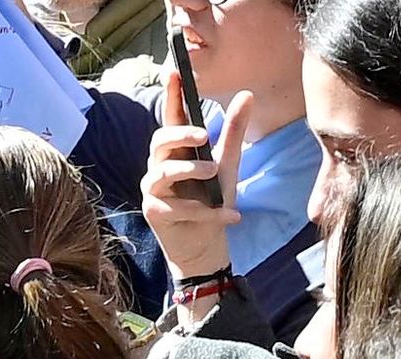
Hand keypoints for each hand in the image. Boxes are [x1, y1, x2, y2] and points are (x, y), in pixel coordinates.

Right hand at [142, 73, 248, 285]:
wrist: (207, 245)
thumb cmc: (212, 201)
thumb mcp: (228, 164)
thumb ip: (233, 131)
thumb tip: (247, 94)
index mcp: (176, 150)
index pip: (171, 117)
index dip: (172, 95)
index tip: (174, 71)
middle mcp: (159, 166)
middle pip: (159, 140)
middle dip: (180, 135)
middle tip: (204, 135)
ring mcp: (153, 189)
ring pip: (164, 172)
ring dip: (191, 171)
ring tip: (215, 175)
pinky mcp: (154, 213)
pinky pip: (178, 207)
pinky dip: (206, 212)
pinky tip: (231, 217)